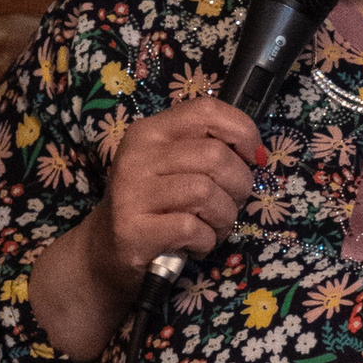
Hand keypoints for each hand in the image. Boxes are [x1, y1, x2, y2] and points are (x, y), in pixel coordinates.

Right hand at [25, 99, 265, 359]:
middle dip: (239, 186)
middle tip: (230, 205)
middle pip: (215, 156)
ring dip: (224, 218)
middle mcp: (138, 155)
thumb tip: (256, 153)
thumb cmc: (154, 206)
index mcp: (151, 131)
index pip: (207, 110)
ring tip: (212, 228)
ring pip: (207, 193)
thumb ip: (208, 149)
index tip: (253, 157)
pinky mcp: (133, 229)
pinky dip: (206, 240)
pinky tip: (195, 245)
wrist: (106, 252)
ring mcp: (132, 192)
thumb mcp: (174, 167)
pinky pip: (192, 228)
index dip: (242, 131)